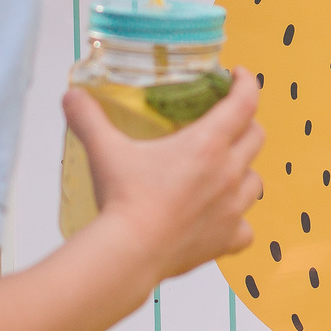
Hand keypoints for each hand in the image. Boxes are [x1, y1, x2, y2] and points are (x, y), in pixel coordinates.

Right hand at [68, 70, 264, 279]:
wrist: (130, 254)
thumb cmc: (125, 201)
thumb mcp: (105, 150)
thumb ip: (89, 118)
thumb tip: (73, 97)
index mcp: (207, 144)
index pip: (244, 102)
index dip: (246, 83)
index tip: (239, 76)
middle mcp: (228, 173)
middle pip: (256, 137)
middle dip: (246, 123)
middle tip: (228, 120)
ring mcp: (232, 208)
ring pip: (255, 181)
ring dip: (244, 170)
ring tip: (225, 169)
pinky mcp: (226, 239)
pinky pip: (246, 228)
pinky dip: (239, 221)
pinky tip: (223, 219)